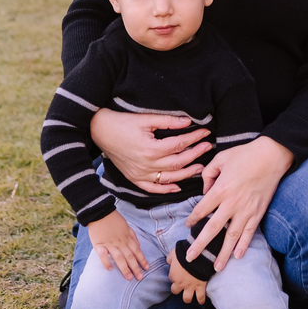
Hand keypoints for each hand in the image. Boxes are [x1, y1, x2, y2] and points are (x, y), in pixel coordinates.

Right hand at [88, 209, 148, 280]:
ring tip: (128, 278)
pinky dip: (106, 262)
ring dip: (124, 268)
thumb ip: (132, 235)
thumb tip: (138, 244)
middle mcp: (120, 242)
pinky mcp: (99, 244)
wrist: (100, 211)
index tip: (147, 268)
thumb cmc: (113, 218)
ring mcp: (110, 244)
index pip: (136, 251)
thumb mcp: (126, 225)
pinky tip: (110, 269)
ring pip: (119, 258)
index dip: (142, 260)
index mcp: (126, 238)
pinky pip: (103, 255)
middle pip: (129, 256)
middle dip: (135, 267)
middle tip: (140, 278)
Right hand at [90, 107, 211, 193]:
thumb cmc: (121, 122)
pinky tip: (177, 186)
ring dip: (187, 174)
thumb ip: (167, 121)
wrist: (99, 131)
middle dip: (196, 155)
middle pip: (178, 163)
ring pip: (169, 178)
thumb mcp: (145, 118)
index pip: (180, 145)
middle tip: (208, 147)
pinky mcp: (134, 178)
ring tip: (200, 167)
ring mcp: (140, 174)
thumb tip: (188, 122)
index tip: (206, 132)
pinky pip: (152, 188)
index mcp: (151, 149)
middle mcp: (147, 165)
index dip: (195, 138)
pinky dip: (166, 190)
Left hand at [168, 250, 207, 304]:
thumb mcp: (174, 253)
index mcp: (174, 275)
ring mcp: (191, 286)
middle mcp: (181, 283)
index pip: (171, 278)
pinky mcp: (200, 287)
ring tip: (189, 296)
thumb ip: (170, 258)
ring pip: (187, 298)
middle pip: (175, 291)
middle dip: (177, 288)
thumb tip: (169, 261)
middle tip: (181, 285)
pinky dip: (201, 300)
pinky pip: (201, 297)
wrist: (198, 255)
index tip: (177, 272)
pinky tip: (201, 301)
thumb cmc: (184, 253)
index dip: (174, 275)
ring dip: (187, 297)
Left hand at [185, 136, 293, 273]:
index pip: (202, 209)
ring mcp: (246, 210)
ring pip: (232, 236)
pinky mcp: (258, 212)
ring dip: (223, 253)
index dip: (193, 218)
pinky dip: (244, 245)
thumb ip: (208, 173)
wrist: (271, 156)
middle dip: (200, 244)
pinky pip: (249, 232)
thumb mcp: (221, 158)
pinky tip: (238, 256)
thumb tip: (205, 189)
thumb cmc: (245, 155)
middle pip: (213, 228)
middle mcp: (231, 203)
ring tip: (216, 267)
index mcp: (220, 189)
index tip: (187, 225)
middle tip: (191, 258)